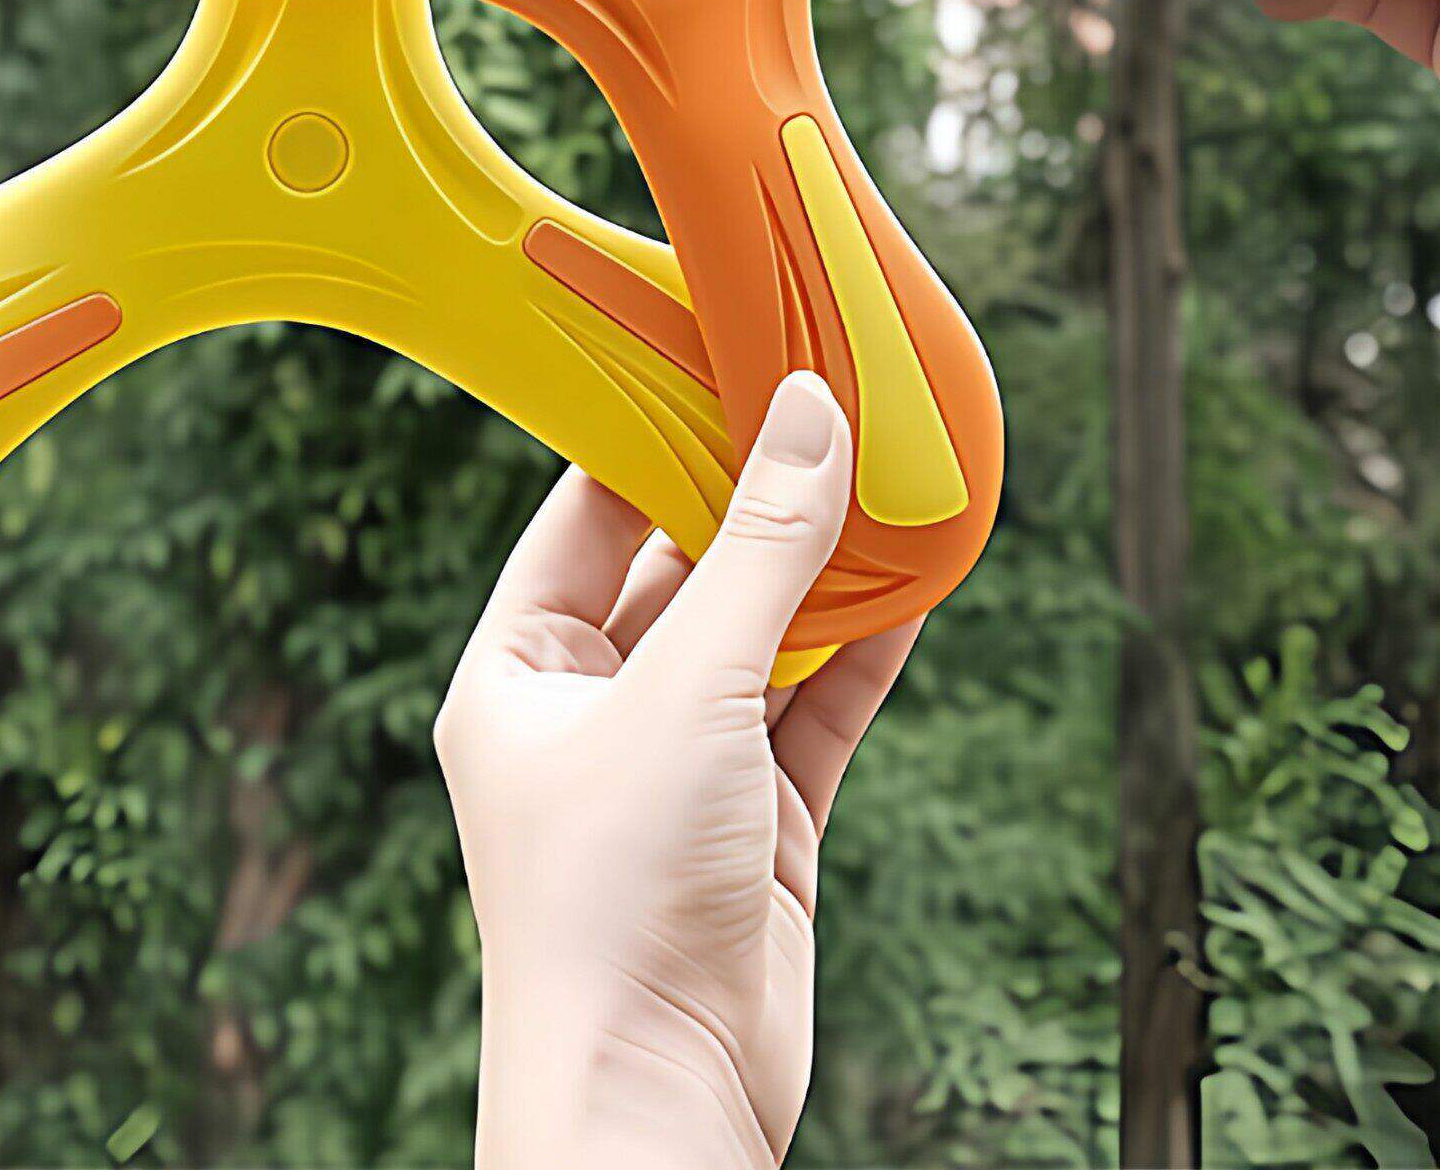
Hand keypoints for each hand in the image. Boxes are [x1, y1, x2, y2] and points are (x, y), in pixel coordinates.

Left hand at [436, 375, 918, 1169]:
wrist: (658, 1105)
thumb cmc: (618, 900)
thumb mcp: (692, 691)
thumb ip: (763, 549)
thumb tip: (810, 407)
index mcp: (521, 670)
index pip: (588, 510)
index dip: (658, 429)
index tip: (729, 345)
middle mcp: (595, 710)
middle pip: (686, 564)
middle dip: (759, 490)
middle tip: (833, 390)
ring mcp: (682, 767)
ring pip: (764, 631)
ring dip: (825, 565)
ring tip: (894, 467)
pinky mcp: (759, 823)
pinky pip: (818, 705)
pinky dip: (866, 647)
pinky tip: (918, 577)